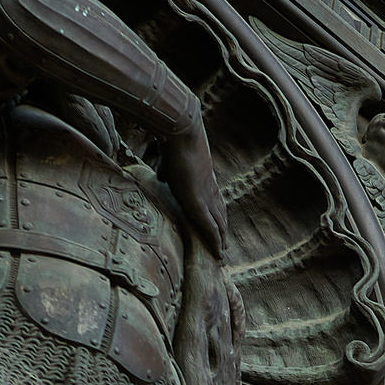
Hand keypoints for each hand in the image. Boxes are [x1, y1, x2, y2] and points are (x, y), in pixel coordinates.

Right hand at [163, 115, 224, 246]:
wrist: (181, 130)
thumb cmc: (173, 140)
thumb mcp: (170, 158)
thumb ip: (167, 169)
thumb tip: (161, 175)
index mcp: (204, 177)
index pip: (214, 200)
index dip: (216, 214)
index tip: (218, 225)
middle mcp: (209, 188)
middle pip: (220, 215)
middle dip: (222, 231)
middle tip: (223, 246)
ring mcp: (206, 196)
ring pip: (219, 224)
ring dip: (221, 240)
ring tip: (221, 254)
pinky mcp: (199, 202)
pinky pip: (211, 227)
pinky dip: (216, 241)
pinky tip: (219, 253)